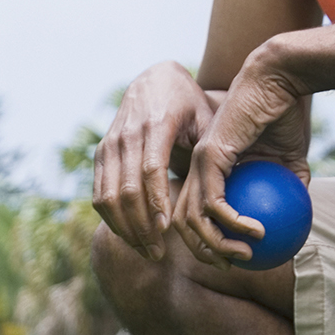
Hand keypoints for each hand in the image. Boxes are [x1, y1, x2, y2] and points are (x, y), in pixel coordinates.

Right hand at [93, 61, 213, 261]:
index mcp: (156, 124)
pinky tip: (132, 238)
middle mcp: (126, 134)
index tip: (167, 230)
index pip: (151, 170)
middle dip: (141, 227)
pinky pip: (99, 196)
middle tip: (158, 253)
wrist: (153, 81)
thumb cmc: (190, 106)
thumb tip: (235, 191)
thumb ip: (213, 151)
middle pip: (127, 190)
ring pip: (108, 198)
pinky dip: (113, 221)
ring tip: (147, 251)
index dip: (156, 202)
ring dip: (125, 229)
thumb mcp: (207, 119)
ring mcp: (109, 145)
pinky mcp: (100, 155)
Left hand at [173, 56, 310, 268]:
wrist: (280, 82)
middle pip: (182, 224)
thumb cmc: (284, 116)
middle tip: (232, 268)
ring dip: (217, 245)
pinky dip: (232, 223)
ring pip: (193, 218)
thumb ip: (288, 189)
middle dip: (203, 252)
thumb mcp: (289, 162)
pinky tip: (256, 233)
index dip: (204, 243)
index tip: (230, 261)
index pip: (193, 216)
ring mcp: (198, 163)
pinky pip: (214, 202)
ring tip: (245, 257)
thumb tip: (298, 219)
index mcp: (207, 172)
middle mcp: (195, 169)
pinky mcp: (208, 157)